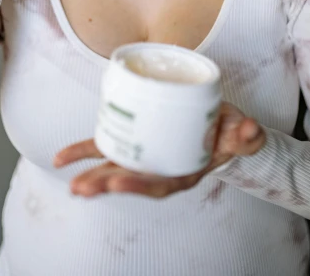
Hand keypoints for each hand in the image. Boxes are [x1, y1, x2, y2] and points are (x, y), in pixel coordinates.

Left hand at [53, 102, 265, 198]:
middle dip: (105, 184)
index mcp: (184, 172)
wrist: (220, 123)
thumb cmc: (229, 130)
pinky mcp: (133, 140)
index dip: (138, 185)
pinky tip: (60, 159)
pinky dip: (83, 151)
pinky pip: (106, 147)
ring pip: (115, 167)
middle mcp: (160, 169)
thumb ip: (246, 134)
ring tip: (69, 179)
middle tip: (83, 187)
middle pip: (130, 180)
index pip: (159, 185)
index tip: (117, 183)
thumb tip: (250, 131)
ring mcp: (145, 156)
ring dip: (91, 174)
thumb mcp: (240, 131)